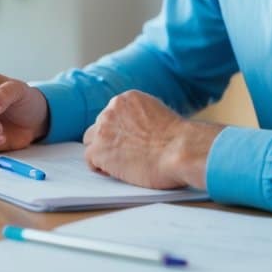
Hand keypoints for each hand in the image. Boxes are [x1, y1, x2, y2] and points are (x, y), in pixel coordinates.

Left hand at [82, 90, 219, 189]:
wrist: (181, 151)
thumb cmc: (180, 140)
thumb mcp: (160, 115)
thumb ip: (142, 118)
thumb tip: (137, 131)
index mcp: (127, 98)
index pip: (113, 114)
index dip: (121, 130)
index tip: (131, 142)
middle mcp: (111, 110)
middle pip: (99, 127)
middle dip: (110, 140)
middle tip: (126, 155)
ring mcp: (102, 129)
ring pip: (92, 141)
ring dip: (103, 153)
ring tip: (122, 165)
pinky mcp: (98, 150)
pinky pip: (90, 159)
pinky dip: (101, 167)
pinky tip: (117, 172)